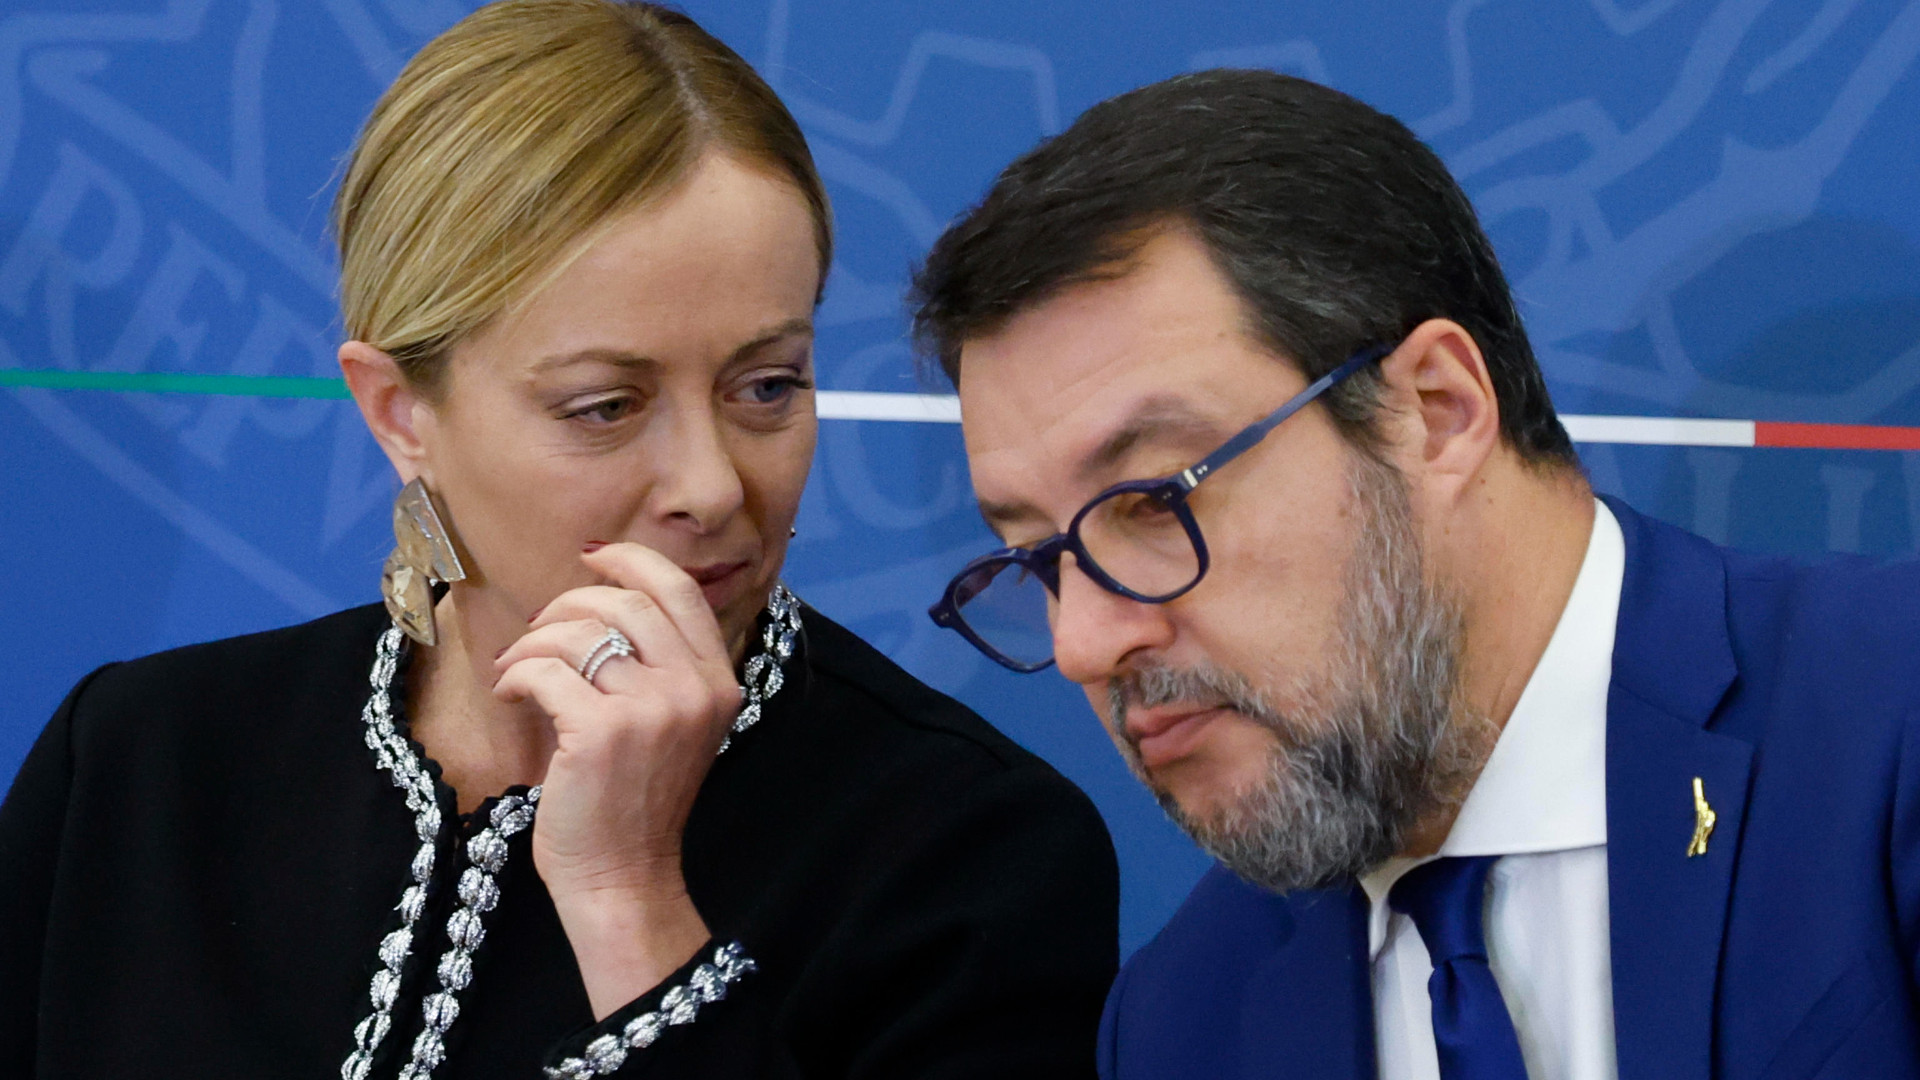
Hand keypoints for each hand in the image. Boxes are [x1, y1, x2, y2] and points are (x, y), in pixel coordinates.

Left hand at [492, 542, 743, 1016]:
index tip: (592, 557)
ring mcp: (651, 710)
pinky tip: (511, 695)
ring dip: (532, 644)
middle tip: (539, 634)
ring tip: (518, 672)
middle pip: (622, 602)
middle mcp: (693, 689)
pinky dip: (515, 676)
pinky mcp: (601, 732)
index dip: (632, 560)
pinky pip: (544, 671)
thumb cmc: (636, 801)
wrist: (622, 876)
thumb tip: (605, 594)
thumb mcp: (674, 724)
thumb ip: (661, 666)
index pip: (679, 591)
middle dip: (567, 606)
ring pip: (577, 633)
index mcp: (717, 682)